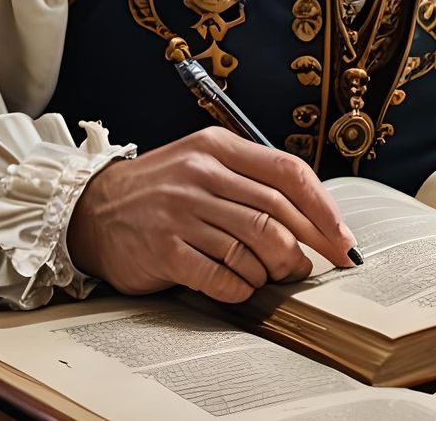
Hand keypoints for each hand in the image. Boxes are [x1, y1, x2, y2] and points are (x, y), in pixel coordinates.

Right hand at [65, 126, 357, 302]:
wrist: (91, 211)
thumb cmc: (161, 191)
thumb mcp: (202, 164)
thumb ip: (250, 181)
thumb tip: (312, 218)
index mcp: (217, 147)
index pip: (288, 172)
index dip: (323, 209)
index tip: (343, 237)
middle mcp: (200, 174)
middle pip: (276, 214)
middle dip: (307, 247)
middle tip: (316, 266)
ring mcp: (180, 212)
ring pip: (253, 247)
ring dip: (274, 270)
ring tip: (275, 277)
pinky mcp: (164, 249)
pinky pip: (222, 276)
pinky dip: (242, 288)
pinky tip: (241, 287)